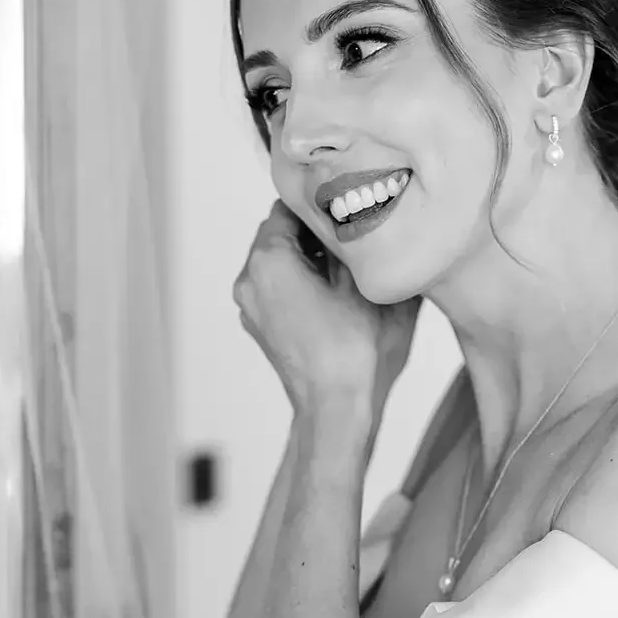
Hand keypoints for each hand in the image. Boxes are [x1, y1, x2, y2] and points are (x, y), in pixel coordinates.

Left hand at [233, 200, 421, 427]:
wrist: (337, 412)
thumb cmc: (354, 356)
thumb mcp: (367, 284)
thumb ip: (357, 241)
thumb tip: (362, 213)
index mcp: (269, 260)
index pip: (290, 206)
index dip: (324, 205)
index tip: (349, 209)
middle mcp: (250, 280)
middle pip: (281, 233)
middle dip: (316, 233)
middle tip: (354, 239)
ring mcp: (252, 306)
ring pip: (280, 261)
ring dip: (311, 259)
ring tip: (348, 270)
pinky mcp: (262, 327)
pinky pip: (279, 289)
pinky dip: (302, 284)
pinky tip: (335, 296)